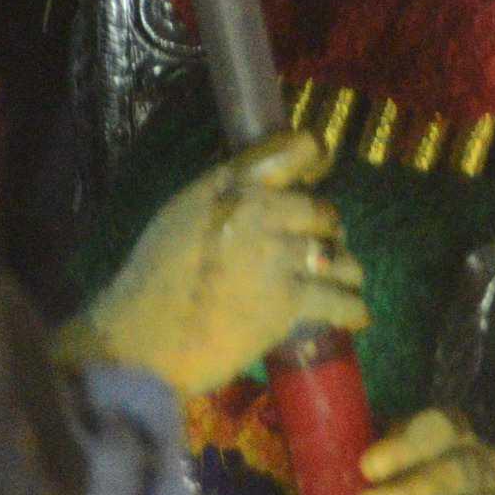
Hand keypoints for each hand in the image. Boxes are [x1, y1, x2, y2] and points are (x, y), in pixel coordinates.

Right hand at [62, 129, 368, 395]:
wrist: (139, 346)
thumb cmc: (151, 285)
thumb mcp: (179, 218)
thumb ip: (225, 197)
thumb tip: (267, 187)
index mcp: (229, 187)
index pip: (295, 148)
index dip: (314, 157)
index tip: (319, 171)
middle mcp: (258, 211)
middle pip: (323, 210)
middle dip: (322, 231)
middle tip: (312, 250)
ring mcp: (278, 255)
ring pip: (339, 255)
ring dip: (340, 271)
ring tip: (336, 284)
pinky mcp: (290, 299)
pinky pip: (343, 300)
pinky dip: (352, 310)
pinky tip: (356, 316)